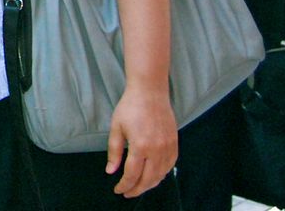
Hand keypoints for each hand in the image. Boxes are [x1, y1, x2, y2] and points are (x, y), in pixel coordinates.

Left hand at [106, 83, 176, 197]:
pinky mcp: (174, 143)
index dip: (124, 185)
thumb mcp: (116, 128)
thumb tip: (110, 171)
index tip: (118, 190)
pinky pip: (170, 165)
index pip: (132, 174)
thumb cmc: (130, 107)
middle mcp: (157, 150)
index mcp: (140, 146)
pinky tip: (154, 176)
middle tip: (127, 193)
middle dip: (137, 189)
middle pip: (148, 179)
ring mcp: (168, 147)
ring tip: (139, 187)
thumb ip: (114, 151)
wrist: (150, 92)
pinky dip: (162, 174)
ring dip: (150, 184)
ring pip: (161, 174)